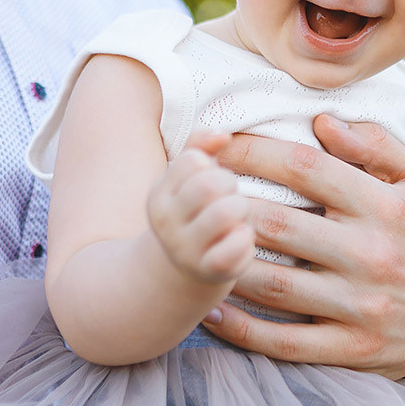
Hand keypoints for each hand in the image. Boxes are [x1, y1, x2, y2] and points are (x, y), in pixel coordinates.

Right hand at [146, 131, 252, 282]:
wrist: (185, 269)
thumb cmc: (195, 212)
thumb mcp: (188, 178)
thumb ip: (200, 146)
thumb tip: (222, 134)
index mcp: (159, 196)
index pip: (192, 161)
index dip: (211, 166)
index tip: (210, 180)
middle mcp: (166, 225)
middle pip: (211, 184)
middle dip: (229, 185)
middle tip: (228, 198)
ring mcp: (187, 250)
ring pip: (226, 213)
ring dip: (240, 210)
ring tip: (236, 217)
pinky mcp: (212, 271)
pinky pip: (237, 246)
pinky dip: (246, 238)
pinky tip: (240, 239)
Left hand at [200, 115, 404, 380]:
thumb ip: (375, 144)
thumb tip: (321, 120)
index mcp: (387, 207)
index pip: (307, 169)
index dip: (253, 152)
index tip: (215, 144)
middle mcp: (374, 256)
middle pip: (279, 225)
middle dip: (225, 205)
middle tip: (190, 192)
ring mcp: (362, 308)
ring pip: (274, 285)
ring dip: (225, 264)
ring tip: (191, 245)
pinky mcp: (352, 351)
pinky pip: (284, 343)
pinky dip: (241, 330)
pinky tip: (211, 309)